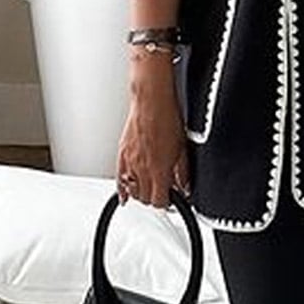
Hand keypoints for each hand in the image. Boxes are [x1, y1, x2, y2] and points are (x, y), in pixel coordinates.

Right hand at [116, 60, 190, 208]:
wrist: (151, 100)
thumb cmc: (167, 118)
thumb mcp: (182, 149)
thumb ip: (183, 173)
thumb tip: (185, 187)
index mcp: (159, 170)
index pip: (159, 202)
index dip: (167, 203)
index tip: (171, 199)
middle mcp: (142, 169)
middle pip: (145, 199)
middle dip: (154, 198)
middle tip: (161, 191)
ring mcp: (130, 162)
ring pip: (132, 191)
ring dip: (141, 193)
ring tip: (148, 188)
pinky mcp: (121, 154)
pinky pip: (118, 179)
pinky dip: (122, 189)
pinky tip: (125, 196)